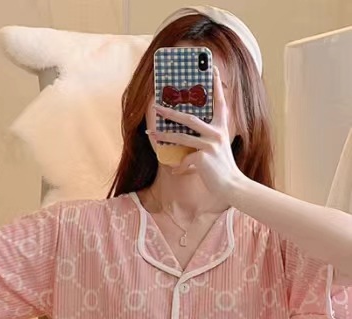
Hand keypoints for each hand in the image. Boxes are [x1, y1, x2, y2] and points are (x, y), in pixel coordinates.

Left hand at [147, 66, 245, 198]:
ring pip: (182, 137)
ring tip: (150, 133)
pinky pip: (184, 160)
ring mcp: (210, 144)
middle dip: (170, 112)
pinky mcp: (203, 157)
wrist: (231, 185)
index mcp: (221, 127)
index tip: (213, 69)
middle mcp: (217, 132)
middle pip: (189, 118)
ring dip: (163, 136)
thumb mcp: (215, 151)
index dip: (217, 85)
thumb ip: (202, 143)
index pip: (220, 102)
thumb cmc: (221, 169)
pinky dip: (179, 167)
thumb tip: (182, 145)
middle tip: (156, 106)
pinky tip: (178, 172)